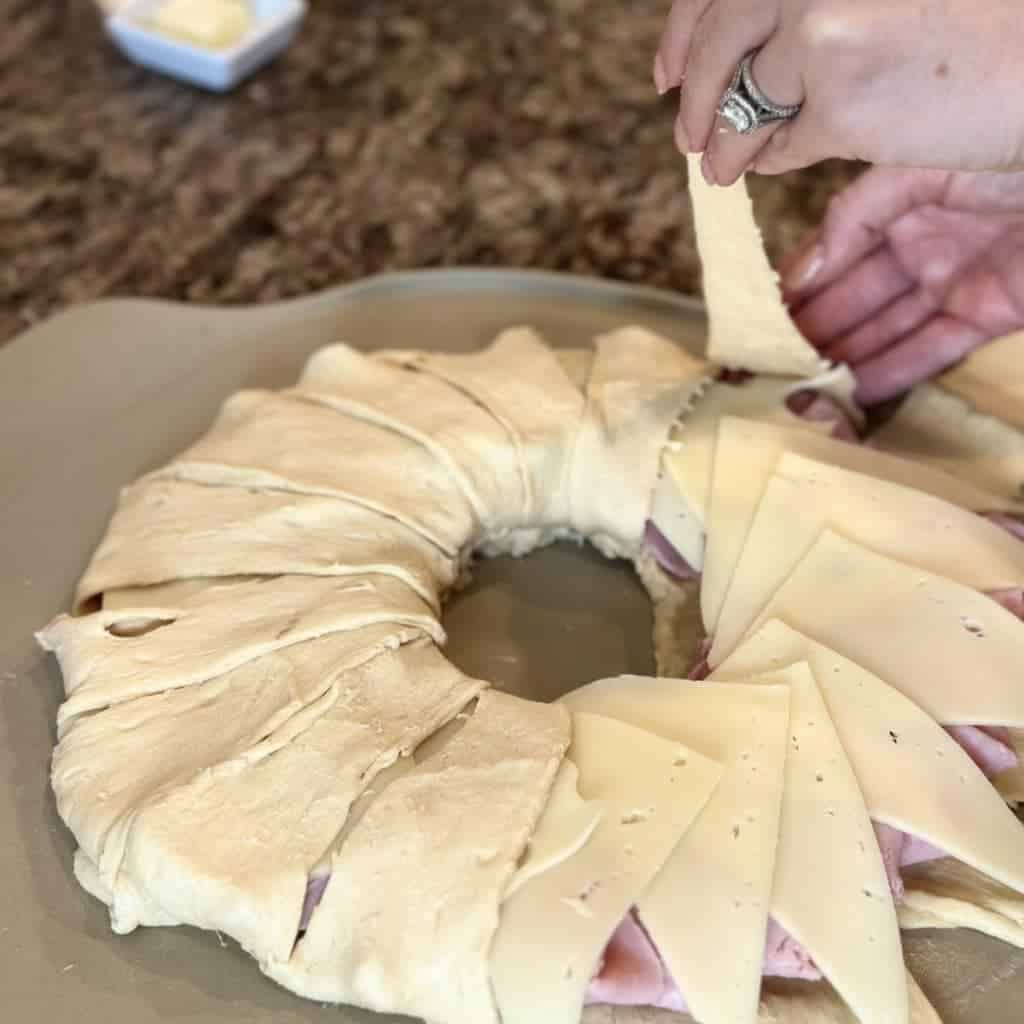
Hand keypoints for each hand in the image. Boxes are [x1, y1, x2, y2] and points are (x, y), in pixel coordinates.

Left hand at [653, 0, 1023, 184]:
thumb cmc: (976, 20)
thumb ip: (809, 6)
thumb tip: (735, 53)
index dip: (683, 31)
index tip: (665, 73)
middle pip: (718, 40)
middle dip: (691, 96)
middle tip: (683, 133)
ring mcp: (824, 38)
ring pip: (742, 101)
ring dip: (722, 143)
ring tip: (718, 166)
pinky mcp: (842, 106)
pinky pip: (782, 144)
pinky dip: (769, 158)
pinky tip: (770, 164)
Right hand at [780, 166, 1023, 403]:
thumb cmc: (1004, 142)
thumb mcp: (914, 167)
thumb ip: (856, 214)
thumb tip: (805, 269)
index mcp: (904, 200)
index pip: (840, 247)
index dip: (803, 281)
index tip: (765, 314)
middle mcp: (925, 243)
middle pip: (858, 294)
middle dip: (815, 327)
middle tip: (774, 361)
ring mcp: (956, 280)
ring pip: (888, 327)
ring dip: (845, 356)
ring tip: (801, 385)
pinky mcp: (989, 314)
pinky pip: (932, 348)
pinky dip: (893, 372)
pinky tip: (852, 393)